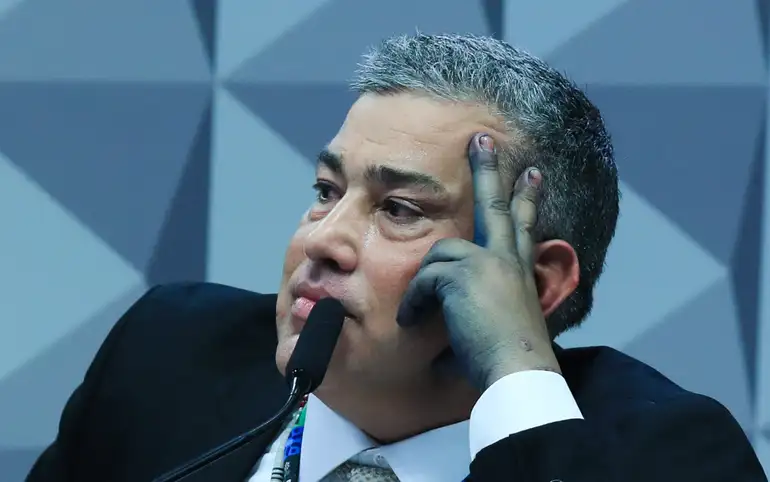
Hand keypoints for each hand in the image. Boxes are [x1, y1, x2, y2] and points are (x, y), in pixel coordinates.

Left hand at [396, 133, 559, 390]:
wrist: (517, 370)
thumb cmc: (505, 361)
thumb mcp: (499, 327)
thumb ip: (482, 314)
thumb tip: (455, 331)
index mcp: (518, 271)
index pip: (522, 227)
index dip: (527, 200)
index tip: (532, 173)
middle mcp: (507, 260)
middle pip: (495, 205)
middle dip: (488, 167)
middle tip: (481, 137)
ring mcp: (487, 262)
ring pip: (440, 251)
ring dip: (424, 285)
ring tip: (415, 314)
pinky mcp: (462, 272)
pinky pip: (424, 278)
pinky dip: (415, 303)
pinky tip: (413, 322)